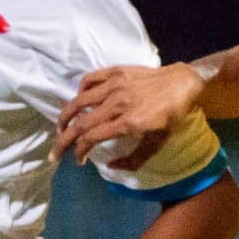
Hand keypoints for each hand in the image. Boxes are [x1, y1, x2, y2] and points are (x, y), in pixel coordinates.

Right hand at [54, 63, 202, 164]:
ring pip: (79, 101)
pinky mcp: (115, 72)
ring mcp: (115, 86)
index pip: (92, 138)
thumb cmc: (172, 117)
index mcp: (128, 123)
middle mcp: (117, 104)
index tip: (78, 161)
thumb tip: (110, 166)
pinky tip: (80, 101)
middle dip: (63, 141)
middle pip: (80, 123)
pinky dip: (80, 92)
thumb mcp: (158, 143)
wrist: (183, 84)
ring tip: (60, 128)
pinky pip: (89, 80)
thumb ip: (134, 159)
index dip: (79, 152)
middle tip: (55, 154)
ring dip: (65, 117)